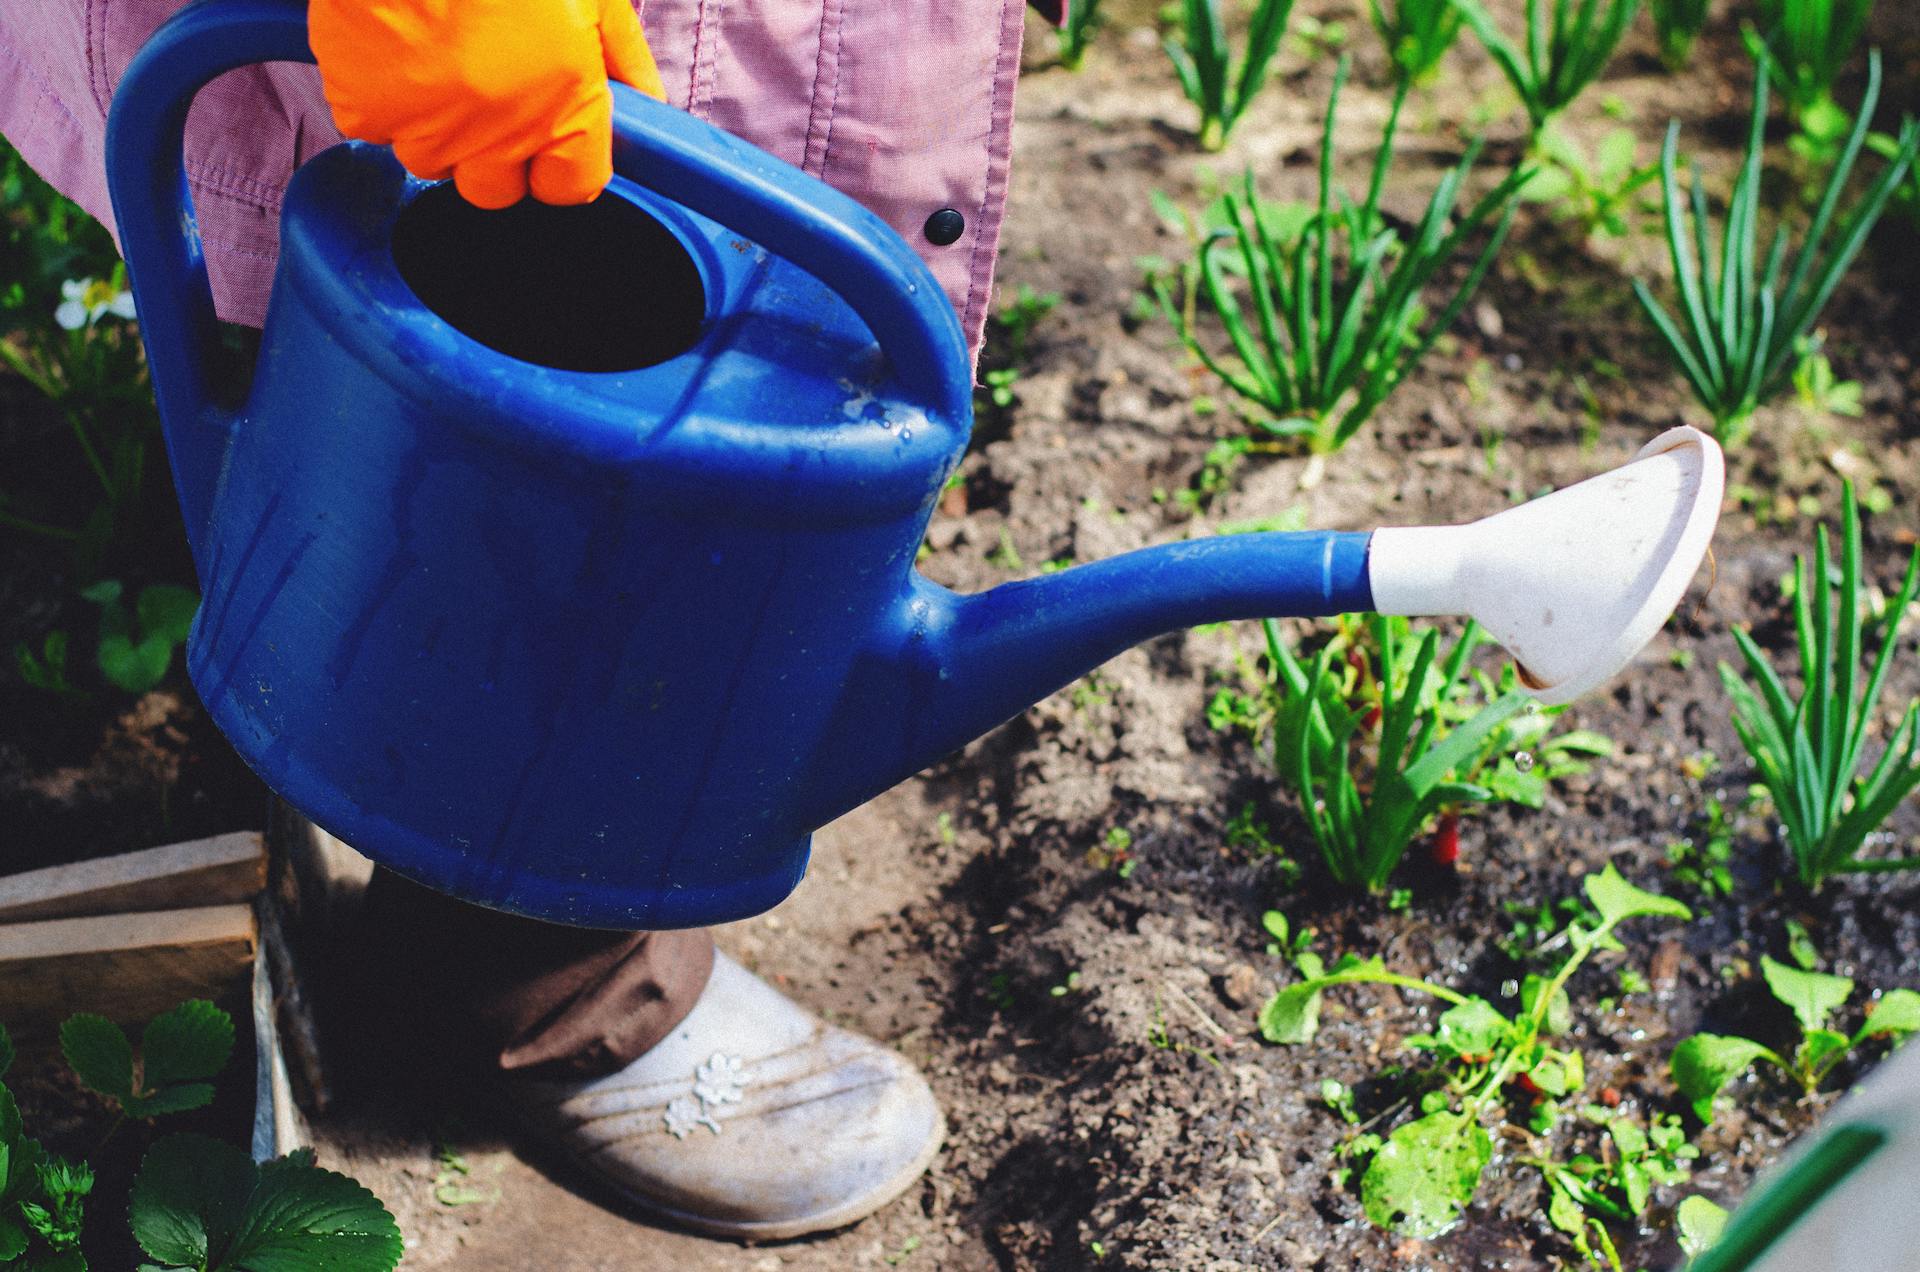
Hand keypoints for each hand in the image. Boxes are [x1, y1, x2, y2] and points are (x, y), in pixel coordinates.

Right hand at [309, 0, 664, 208]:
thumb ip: (623, 57)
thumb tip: (647, 103)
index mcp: (562, 113)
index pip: (568, 188)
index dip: (559, 162)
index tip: (549, 131)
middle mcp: (497, 136)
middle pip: (496, 189)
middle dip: (495, 153)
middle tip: (489, 87)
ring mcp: (424, 129)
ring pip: (432, 160)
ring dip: (437, 124)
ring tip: (438, 55)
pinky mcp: (362, 110)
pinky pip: (374, 126)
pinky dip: (380, 97)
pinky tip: (393, 46)